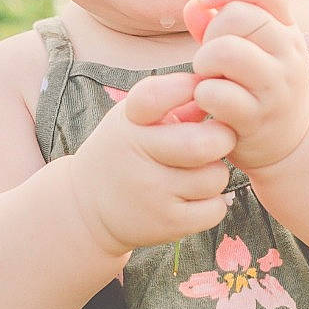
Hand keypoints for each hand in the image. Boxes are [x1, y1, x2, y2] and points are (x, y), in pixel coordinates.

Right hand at [67, 71, 237, 255]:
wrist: (87, 210)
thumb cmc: (124, 152)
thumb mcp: (132, 118)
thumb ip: (173, 97)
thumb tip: (220, 84)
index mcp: (129, 123)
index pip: (157, 95)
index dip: (185, 87)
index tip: (197, 91)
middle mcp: (138, 157)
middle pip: (205, 143)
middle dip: (221, 138)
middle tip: (216, 139)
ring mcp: (153, 194)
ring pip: (215, 177)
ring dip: (214, 174)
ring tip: (196, 172)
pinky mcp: (167, 224)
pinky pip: (215, 209)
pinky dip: (212, 203)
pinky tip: (193, 198)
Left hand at [181, 0, 308, 172]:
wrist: (291, 143)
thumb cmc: (259, 88)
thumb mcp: (250, 52)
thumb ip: (218, 25)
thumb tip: (193, 4)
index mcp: (287, 29)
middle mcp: (289, 54)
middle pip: (239, 16)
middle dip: (211, 32)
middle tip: (209, 57)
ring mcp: (276, 87)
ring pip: (227, 51)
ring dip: (204, 62)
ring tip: (207, 77)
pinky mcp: (257, 118)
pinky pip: (216, 92)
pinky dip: (202, 94)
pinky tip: (209, 103)